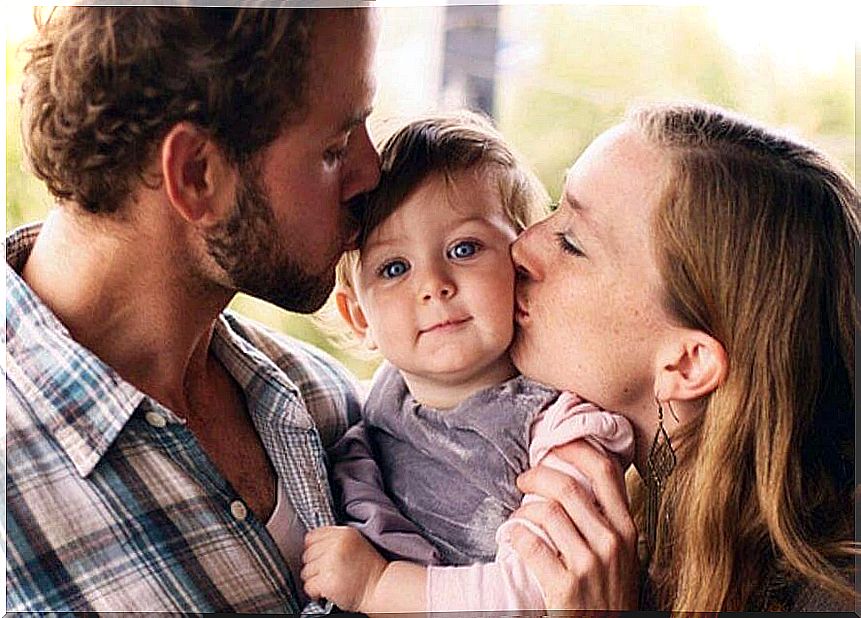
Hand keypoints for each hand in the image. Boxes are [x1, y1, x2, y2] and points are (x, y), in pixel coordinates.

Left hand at [301, 525, 387, 611]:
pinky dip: (316, 592)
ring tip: (331, 581)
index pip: (312, 536)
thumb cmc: (370, 569)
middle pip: (307, 554)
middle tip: (328, 572)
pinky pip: (308, 586)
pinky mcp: (327, 581)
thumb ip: (336, 539)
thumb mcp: (356, 543)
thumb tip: (312, 545)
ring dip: (315, 579)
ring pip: (306, 571)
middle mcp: (336, 545)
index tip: (319, 556)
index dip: (313, 548)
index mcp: (344, 533)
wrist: (382, 587)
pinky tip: (328, 590)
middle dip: (315, 565)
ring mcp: (330, 563)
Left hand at [509, 441, 638, 610]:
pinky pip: (530, 544)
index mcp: (627, 528)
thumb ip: (605, 518)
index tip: (556, 443)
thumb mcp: (620, 552)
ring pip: (547, 512)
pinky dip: (515, 534)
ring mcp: (589, 565)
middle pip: (569, 486)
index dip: (577, 448)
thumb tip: (575, 478)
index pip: (606, 471)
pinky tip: (511, 535)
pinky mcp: (565, 587)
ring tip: (517, 513)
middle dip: (539, 474)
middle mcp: (612, 542)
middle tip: (524, 478)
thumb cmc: (608, 591)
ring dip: (524, 507)